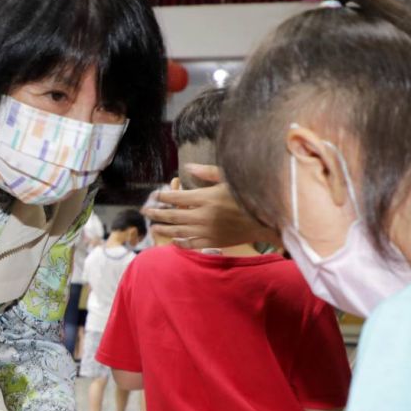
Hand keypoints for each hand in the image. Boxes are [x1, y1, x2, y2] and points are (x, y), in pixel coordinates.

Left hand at [143, 164, 275, 249]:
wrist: (265, 220)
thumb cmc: (248, 195)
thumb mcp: (229, 179)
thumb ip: (207, 173)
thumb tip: (187, 166)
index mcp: (205, 198)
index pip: (176, 197)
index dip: (162, 196)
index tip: (153, 195)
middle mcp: (202, 216)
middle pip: (172, 215)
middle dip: (156, 213)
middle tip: (145, 211)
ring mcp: (206, 231)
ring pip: (178, 231)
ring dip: (164, 228)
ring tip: (153, 226)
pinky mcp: (213, 242)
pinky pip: (191, 244)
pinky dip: (180, 243)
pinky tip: (173, 240)